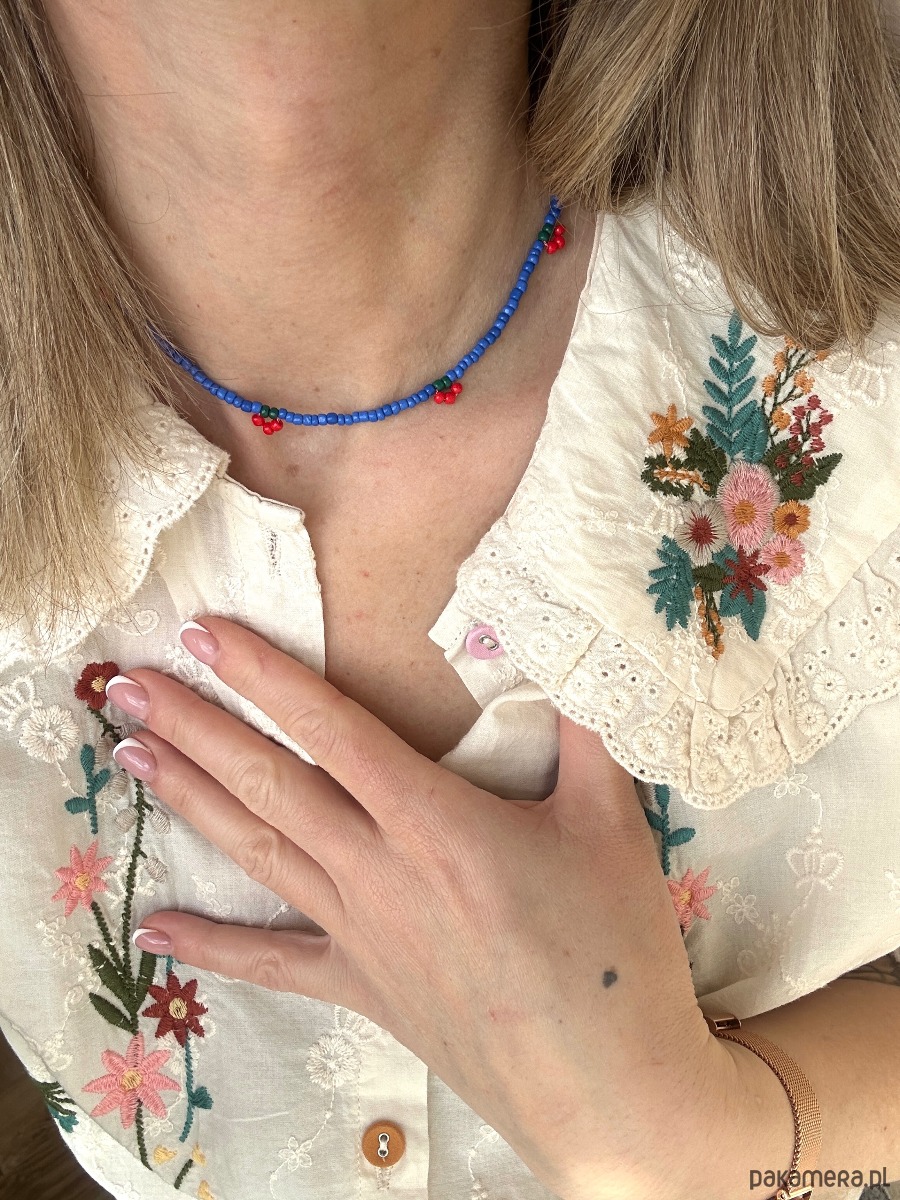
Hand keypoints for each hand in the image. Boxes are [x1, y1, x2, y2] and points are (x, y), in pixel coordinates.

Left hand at [106, 615, 727, 1199]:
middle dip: (194, 726)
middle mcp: (378, 870)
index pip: (331, 729)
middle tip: (124, 683)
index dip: (265, 675)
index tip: (205, 633)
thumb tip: (562, 647)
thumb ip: (581, 729)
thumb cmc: (614, 948)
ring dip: (188, 799)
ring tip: (130, 754)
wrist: (606, 1086)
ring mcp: (359, 933)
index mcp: (435, 822)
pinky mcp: (360, 987)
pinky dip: (212, 944)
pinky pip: (273, 962)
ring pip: (258, 852)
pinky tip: (155, 928)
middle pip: (270, 784)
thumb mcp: (612, 820)